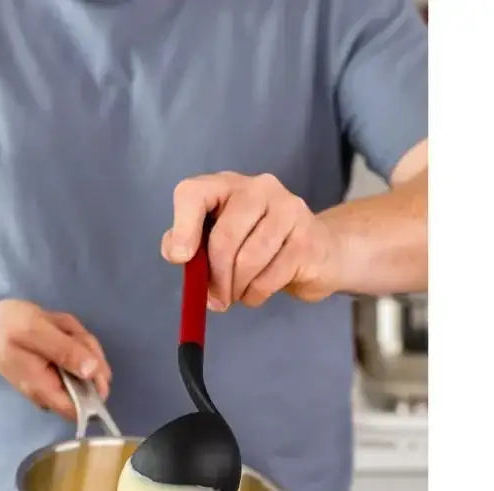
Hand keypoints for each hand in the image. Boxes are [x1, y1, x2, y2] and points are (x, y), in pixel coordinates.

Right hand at [0, 298, 111, 420]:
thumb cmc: (3, 327)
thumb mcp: (35, 330)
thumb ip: (65, 351)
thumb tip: (93, 371)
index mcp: (46, 390)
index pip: (82, 410)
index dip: (96, 389)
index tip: (92, 362)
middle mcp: (53, 392)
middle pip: (90, 382)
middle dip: (87, 351)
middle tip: (66, 332)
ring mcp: (55, 381)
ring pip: (87, 365)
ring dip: (79, 340)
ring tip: (55, 326)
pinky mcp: (56, 370)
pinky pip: (78, 356)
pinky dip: (73, 338)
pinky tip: (55, 328)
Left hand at [161, 172, 340, 309]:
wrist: (318, 250)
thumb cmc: (255, 245)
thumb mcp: (217, 241)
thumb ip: (190, 243)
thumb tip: (176, 252)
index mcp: (226, 185)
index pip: (194, 193)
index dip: (183, 227)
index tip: (181, 258)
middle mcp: (259, 188)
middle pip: (225, 238)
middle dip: (215, 278)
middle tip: (214, 301)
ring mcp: (288, 210)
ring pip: (248, 260)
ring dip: (236, 289)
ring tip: (236, 294)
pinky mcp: (307, 239)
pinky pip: (269, 278)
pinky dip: (255, 295)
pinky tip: (255, 293)